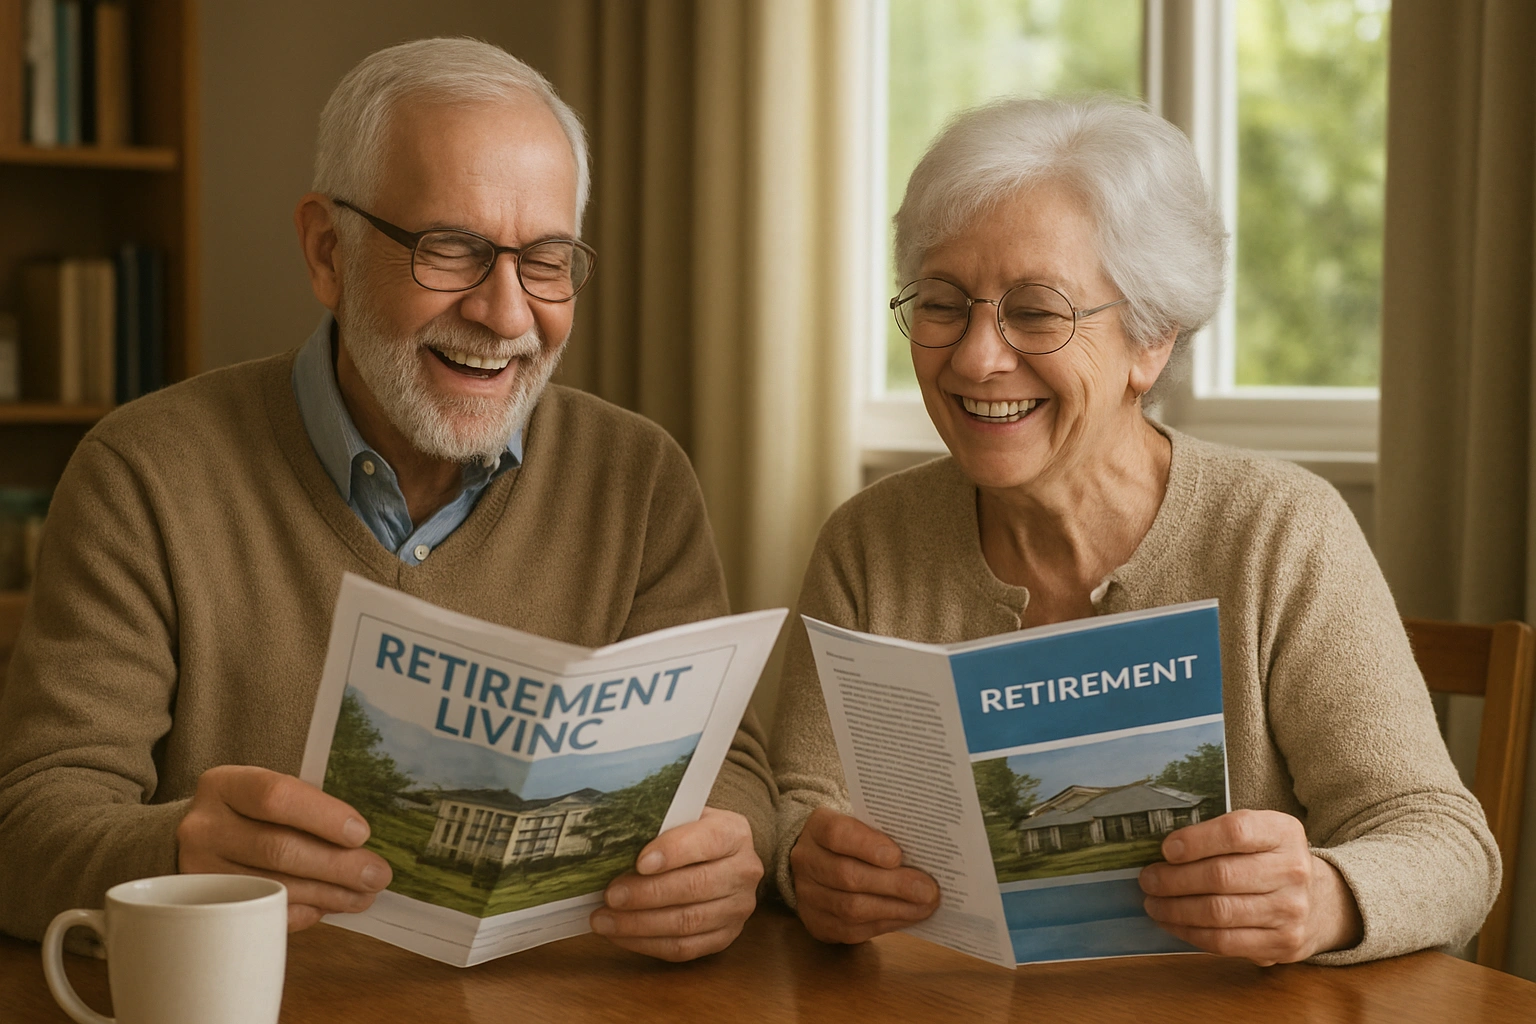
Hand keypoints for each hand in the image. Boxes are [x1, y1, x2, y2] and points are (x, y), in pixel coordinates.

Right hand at [176, 765, 391, 930]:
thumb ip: (304, 807)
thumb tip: (362, 841)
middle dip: (337, 865)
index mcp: (225, 785)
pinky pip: (262, 915)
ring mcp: (199, 872)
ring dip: (328, 894)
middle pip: (278, 848)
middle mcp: (205, 828)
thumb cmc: (246, 814)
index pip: (276, 797)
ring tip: (364, 895)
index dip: (323, 817)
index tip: (362, 834)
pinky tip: (329, 907)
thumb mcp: (265, 794)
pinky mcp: (206, 909)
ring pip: (274, 886)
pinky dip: (302, 912)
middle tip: (376, 875)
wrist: (190, 843)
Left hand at [589, 807, 762, 961]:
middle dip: (647, 894)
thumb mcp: (682, 817)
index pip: (707, 841)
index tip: (640, 862)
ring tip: (604, 920)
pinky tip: (621, 935)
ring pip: (687, 923)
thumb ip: (658, 826)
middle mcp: (743, 872)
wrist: (720, 859)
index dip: (673, 852)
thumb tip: (613, 845)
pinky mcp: (725, 937)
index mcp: (734, 833)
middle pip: (695, 887)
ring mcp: (737, 909)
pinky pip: (684, 948)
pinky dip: (647, 944)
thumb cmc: (691, 834)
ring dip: (640, 924)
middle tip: (610, 895)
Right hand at [789, 807, 939, 943]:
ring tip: (925, 906)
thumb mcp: (862, 825)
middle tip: (928, 890)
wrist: (818, 863)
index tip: (898, 855)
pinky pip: (853, 930)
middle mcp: (806, 861)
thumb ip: (884, 836)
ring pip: (851, 908)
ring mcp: (808, 895)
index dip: (868, 845)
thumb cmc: (852, 841)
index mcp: (817, 828)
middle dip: (893, 885)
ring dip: (895, 909)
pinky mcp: (818, 923)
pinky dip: (886, 924)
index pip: (837, 834)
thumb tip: (925, 857)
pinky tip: (908, 916)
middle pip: (847, 875)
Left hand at [1138, 809, 1362, 964]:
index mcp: (1284, 832)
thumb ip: (1217, 835)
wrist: (1319, 901)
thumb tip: (1163, 851)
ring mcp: (1291, 910)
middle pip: (1221, 876)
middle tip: (1148, 879)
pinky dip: (1190, 933)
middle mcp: (1293, 870)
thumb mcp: (1257, 834)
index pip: (1236, 832)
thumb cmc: (1268, 860)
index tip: (1166, 849)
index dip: (1196, 841)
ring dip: (1175, 909)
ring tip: (1154, 902)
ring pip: (1219, 912)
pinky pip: (1225, 942)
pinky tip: (1173, 923)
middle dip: (1174, 879)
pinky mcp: (1283, 943)